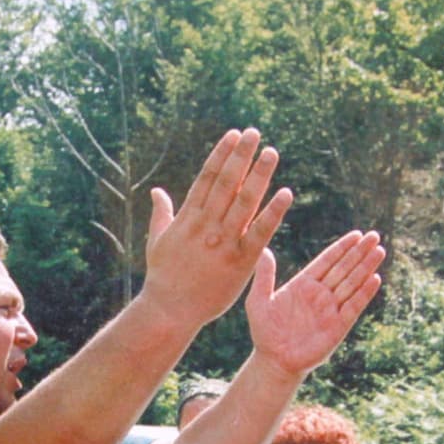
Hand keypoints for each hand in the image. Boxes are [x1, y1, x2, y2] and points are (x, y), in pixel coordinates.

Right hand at [141, 129, 293, 331]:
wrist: (170, 310)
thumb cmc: (163, 277)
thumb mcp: (157, 241)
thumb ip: (162, 213)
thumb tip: (157, 190)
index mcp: (188, 218)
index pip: (207, 178)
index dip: (222, 154)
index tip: (234, 134)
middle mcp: (207, 226)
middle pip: (227, 183)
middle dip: (241, 155)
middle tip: (255, 133)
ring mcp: (224, 242)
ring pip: (244, 201)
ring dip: (259, 175)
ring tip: (271, 152)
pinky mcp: (240, 261)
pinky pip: (260, 232)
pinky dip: (273, 212)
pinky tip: (286, 193)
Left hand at [245, 232, 384, 375]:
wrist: (274, 361)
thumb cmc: (265, 332)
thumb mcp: (259, 301)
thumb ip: (264, 276)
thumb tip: (264, 250)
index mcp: (304, 285)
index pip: (327, 261)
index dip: (342, 248)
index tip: (357, 234)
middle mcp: (320, 295)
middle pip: (344, 268)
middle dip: (359, 253)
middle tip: (375, 236)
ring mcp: (331, 310)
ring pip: (352, 284)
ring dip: (366, 267)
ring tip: (379, 251)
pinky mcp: (338, 326)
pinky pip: (353, 306)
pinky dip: (364, 293)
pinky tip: (374, 278)